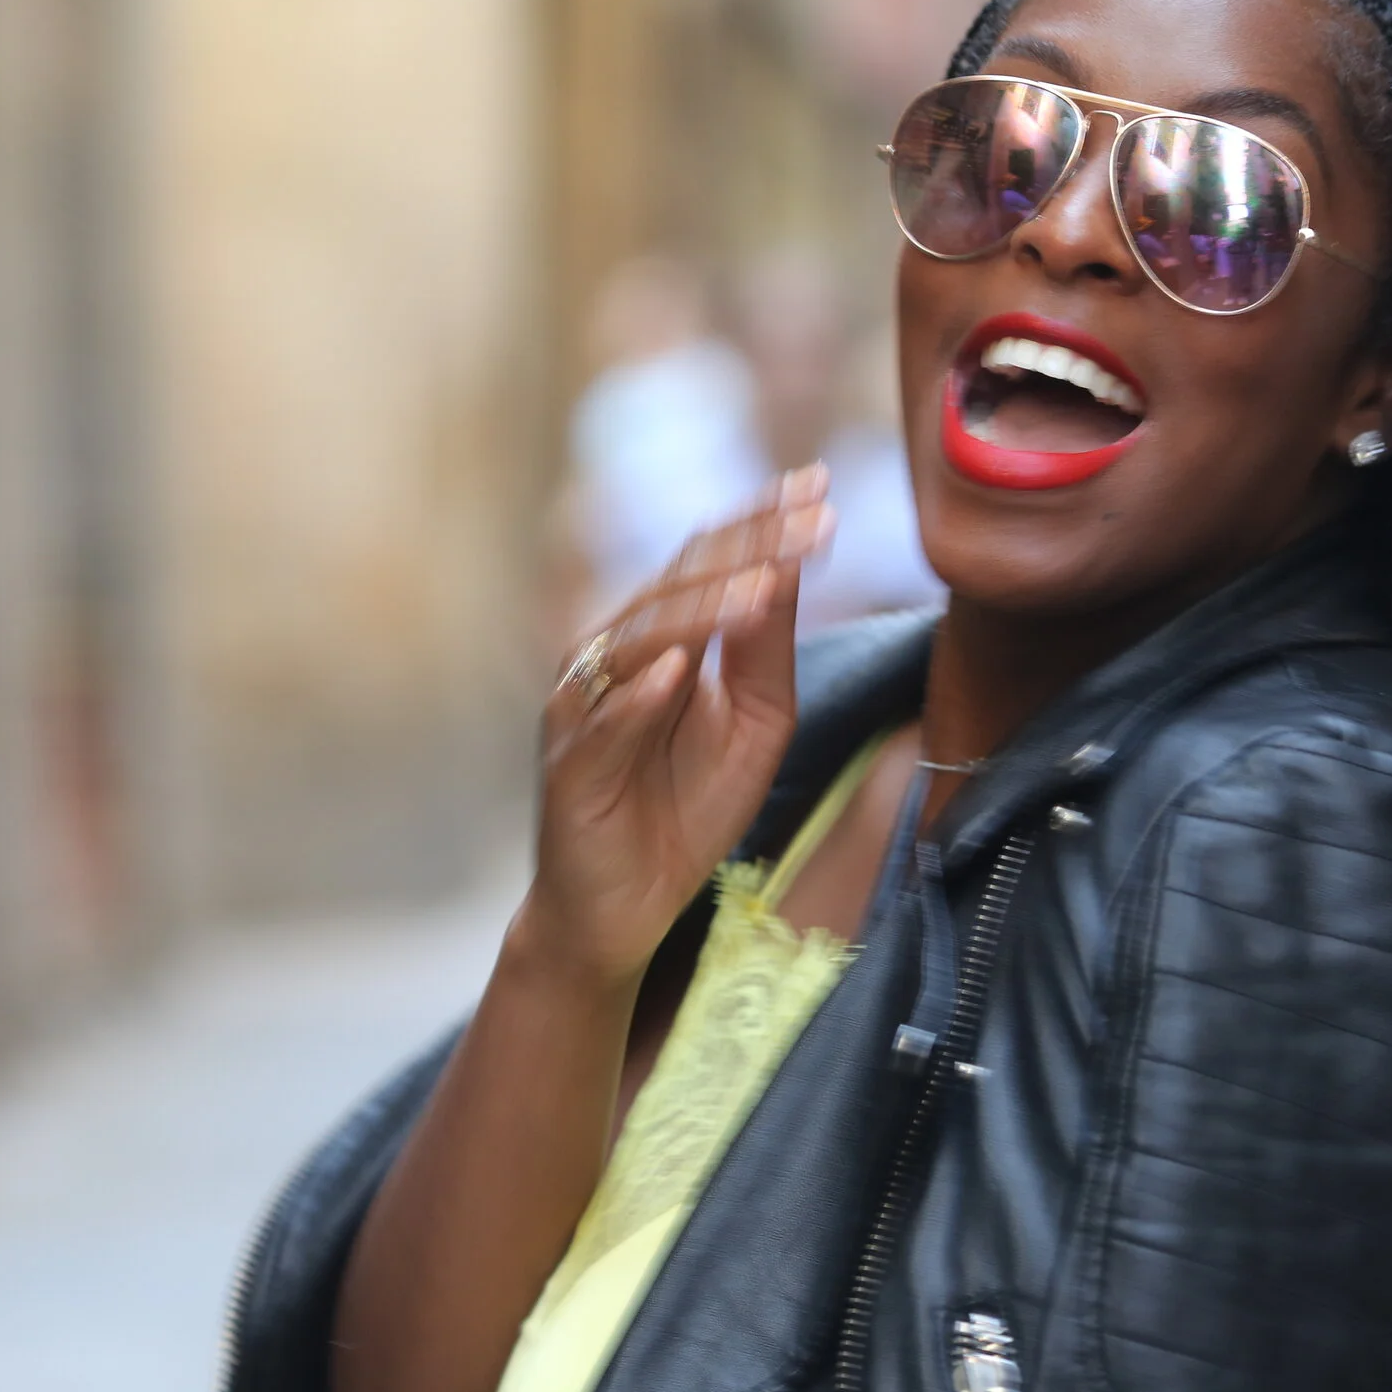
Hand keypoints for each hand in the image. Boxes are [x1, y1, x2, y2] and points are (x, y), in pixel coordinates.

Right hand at [521, 466, 833, 985]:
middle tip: (812, 517)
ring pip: (638, 640)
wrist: (623, 908)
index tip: (821, 483)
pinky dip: (636, 698)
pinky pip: (603, 723)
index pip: (710, 561)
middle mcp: (612, 655)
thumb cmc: (686, 809)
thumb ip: (766, 651)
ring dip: (701, 610)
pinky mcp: (570, 768)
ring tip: (763, 587)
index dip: (763, 521)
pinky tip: (675, 673)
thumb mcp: (753, 723)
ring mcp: (584, 708)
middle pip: (677, 583)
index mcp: (658, 637)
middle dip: (748, 547)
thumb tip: (788, 567)